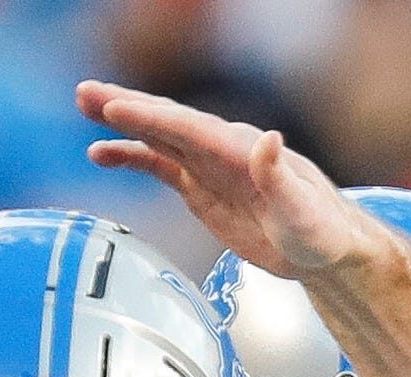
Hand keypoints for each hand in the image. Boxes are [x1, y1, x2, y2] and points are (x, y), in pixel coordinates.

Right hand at [75, 80, 380, 278]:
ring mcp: (210, 167)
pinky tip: (101, 153)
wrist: (327, 250)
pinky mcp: (202, 188)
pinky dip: (130, 157)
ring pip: (159, 138)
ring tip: (83, 106)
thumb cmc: (323, 231)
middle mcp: (223, 150)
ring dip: (121, 123)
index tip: (116, 108)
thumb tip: (267, 139)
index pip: (191, 130)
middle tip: (85, 93)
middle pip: (169, 123)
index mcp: (244, 151)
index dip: (153, 119)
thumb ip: (280, 176)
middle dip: (128, 107)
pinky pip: (159, 167)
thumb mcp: (304, 210)